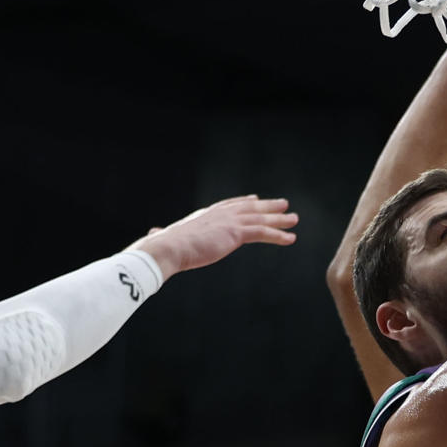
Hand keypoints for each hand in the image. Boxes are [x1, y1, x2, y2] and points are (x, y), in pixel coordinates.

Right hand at [130, 195, 297, 279]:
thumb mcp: (164, 237)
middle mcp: (219, 214)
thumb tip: (152, 235)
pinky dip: (278, 235)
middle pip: (249, 207)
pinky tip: (290, 238)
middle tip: (283, 204)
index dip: (244, 202)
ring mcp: (228, 222)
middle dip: (267, 206)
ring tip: (294, 219)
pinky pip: (262, 233)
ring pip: (260, 218)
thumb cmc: (162, 247)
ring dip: (279, 219)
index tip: (254, 199)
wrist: (167, 248)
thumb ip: (162, 235)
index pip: (229, 205)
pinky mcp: (235, 233)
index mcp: (205, 215)